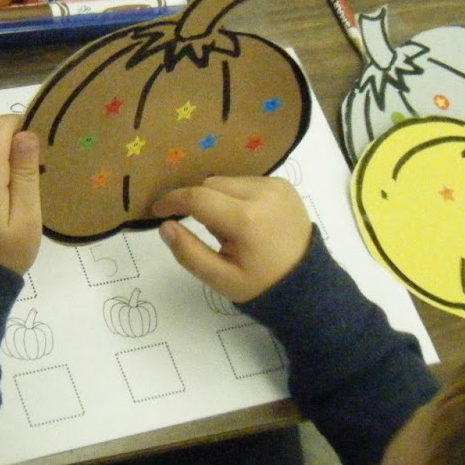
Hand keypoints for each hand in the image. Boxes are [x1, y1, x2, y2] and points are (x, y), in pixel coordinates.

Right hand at [151, 176, 310, 303]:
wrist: (307, 283)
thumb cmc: (260, 284)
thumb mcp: (219, 279)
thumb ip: (188, 252)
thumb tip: (164, 225)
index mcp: (246, 219)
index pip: (197, 197)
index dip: (172, 200)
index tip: (157, 210)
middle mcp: (262, 194)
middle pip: (211, 185)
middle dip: (201, 204)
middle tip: (212, 234)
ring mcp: (276, 186)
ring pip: (227, 181)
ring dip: (219, 199)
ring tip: (233, 228)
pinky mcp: (284, 185)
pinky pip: (245, 181)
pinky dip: (237, 196)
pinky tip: (249, 220)